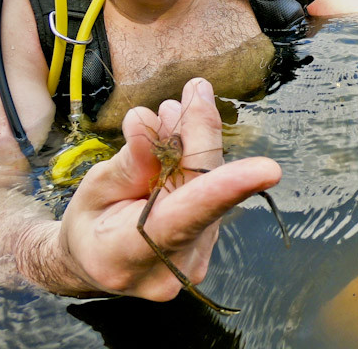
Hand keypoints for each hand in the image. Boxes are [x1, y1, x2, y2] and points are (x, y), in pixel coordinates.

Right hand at [58, 77, 281, 299]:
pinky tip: (179, 142)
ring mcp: (197, 260)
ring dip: (197, 143)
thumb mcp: (93, 190)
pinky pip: (214, 192)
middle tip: (194, 90)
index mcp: (128, 256)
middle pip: (204, 188)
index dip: (224, 189)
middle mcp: (173, 267)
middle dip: (201, 134)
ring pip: (213, 186)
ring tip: (170, 114)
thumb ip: (127, 162)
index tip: (268, 169)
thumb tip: (151, 121)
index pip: (183, 218)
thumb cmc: (88, 226)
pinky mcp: (209, 243)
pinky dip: (199, 162)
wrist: (94, 265)